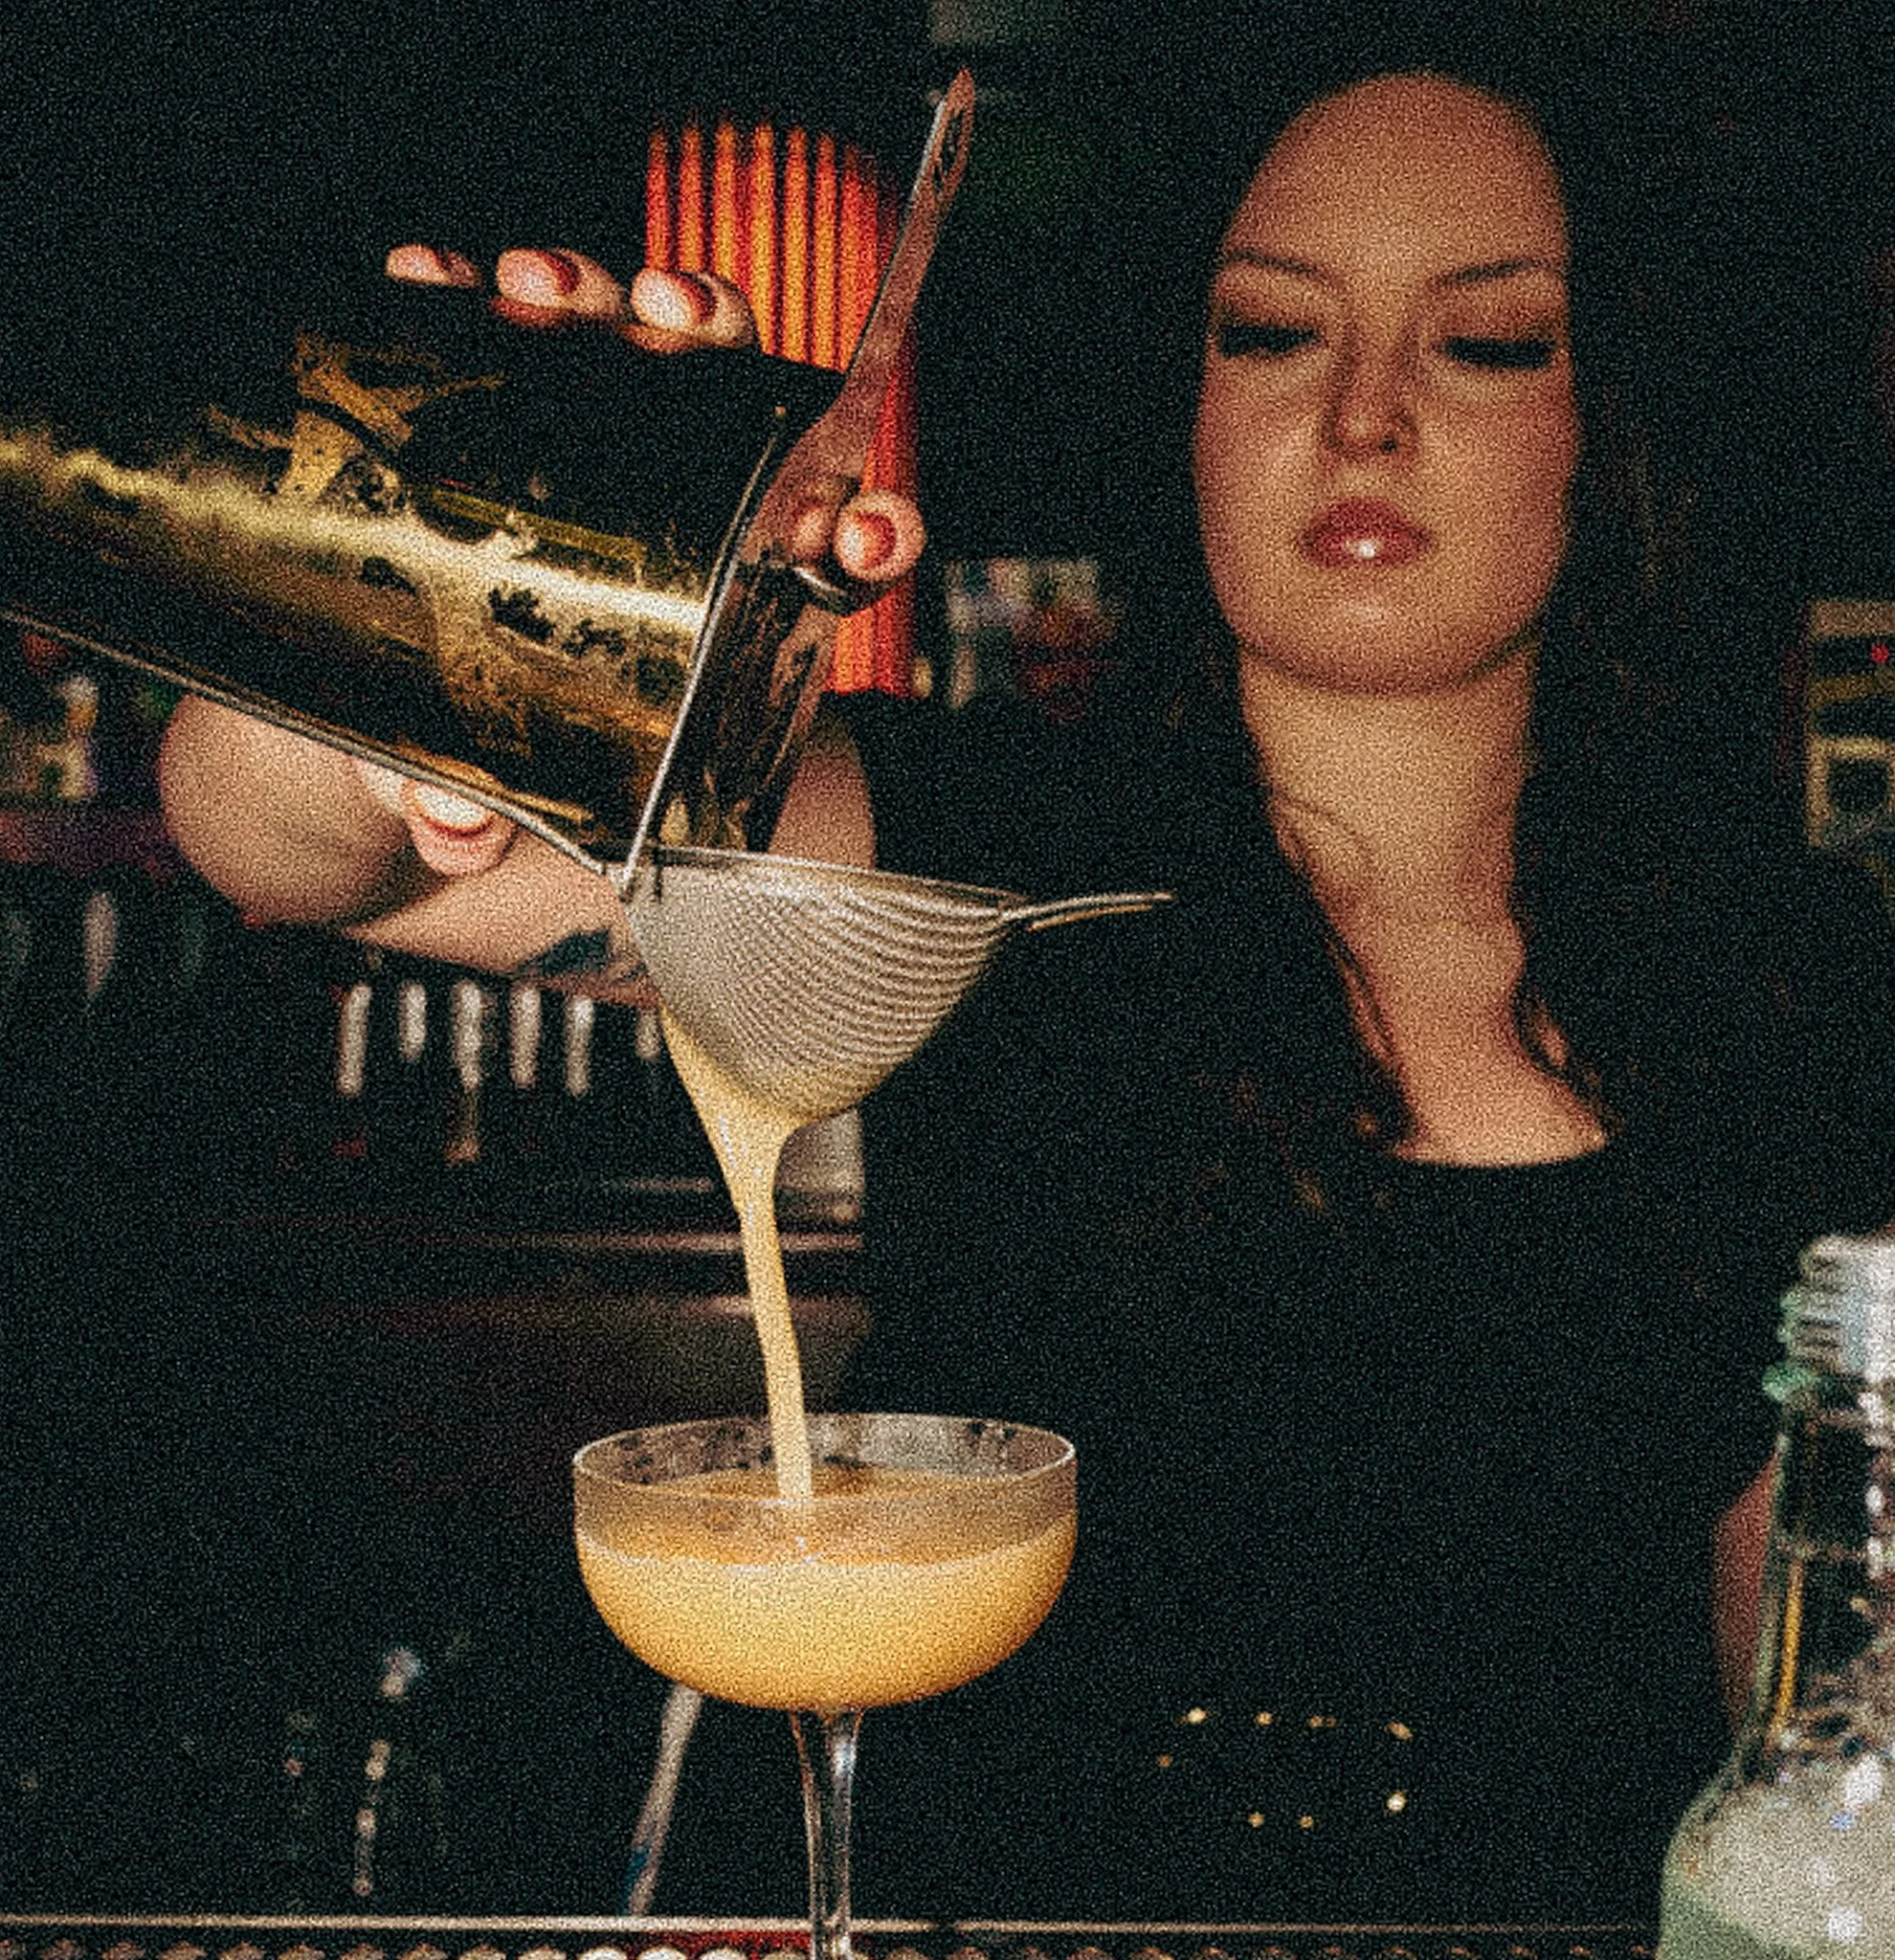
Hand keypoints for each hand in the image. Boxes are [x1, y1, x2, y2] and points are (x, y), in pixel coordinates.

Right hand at [370, 244, 921, 877]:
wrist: (411, 729)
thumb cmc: (503, 762)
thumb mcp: (497, 797)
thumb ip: (478, 816)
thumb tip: (451, 826)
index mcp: (744, 597)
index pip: (841, 550)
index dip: (872, 534)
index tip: (860, 537)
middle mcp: (690, 494)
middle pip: (739, 389)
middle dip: (716, 332)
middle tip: (666, 311)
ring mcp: (602, 435)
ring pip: (636, 333)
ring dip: (598, 290)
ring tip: (538, 287)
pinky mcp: (506, 404)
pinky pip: (506, 332)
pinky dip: (471, 295)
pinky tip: (432, 282)